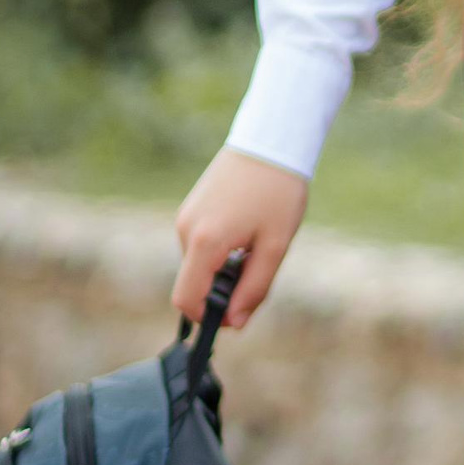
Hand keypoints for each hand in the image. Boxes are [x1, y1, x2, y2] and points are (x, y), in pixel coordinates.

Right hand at [173, 148, 310, 333]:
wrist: (270, 141)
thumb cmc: (278, 192)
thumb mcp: (275, 246)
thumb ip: (254, 288)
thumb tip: (234, 323)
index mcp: (205, 242)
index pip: (186, 300)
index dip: (208, 317)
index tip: (235, 314)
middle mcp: (186, 230)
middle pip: (194, 283)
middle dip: (221, 289)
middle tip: (258, 269)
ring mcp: (185, 216)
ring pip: (198, 264)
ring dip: (223, 267)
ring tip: (257, 242)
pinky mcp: (190, 207)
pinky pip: (199, 244)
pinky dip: (219, 250)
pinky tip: (247, 229)